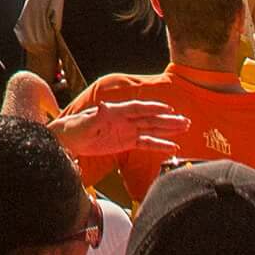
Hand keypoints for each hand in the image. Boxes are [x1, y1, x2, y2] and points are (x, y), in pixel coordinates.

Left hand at [48, 99, 188, 165]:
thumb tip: (102, 107)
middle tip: (185, 121)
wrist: (69, 140)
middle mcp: (124, 120)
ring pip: (151, 129)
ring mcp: (127, 131)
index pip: (138, 108)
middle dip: (167, 120)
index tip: (169, 109)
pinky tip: (172, 147)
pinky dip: (159, 145)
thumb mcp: (83, 124)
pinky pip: (146, 143)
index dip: (153, 108)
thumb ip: (95, 117)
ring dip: (168, 129)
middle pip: (149, 118)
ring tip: (184, 129)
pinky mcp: (126, 142)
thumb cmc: (74, 128)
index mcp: (115, 112)